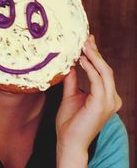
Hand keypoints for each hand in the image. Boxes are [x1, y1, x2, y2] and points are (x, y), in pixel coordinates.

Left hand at [56, 35, 121, 167]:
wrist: (68, 141)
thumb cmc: (70, 121)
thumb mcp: (70, 95)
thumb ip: (72, 80)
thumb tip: (71, 64)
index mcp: (106, 96)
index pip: (102, 71)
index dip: (96, 55)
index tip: (87, 42)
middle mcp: (111, 98)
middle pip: (105, 69)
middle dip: (95, 52)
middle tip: (86, 39)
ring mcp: (109, 102)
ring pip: (104, 72)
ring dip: (94, 57)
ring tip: (83, 45)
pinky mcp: (102, 104)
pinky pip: (98, 81)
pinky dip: (90, 69)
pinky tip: (81, 60)